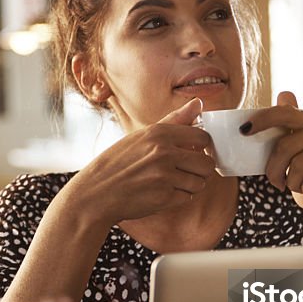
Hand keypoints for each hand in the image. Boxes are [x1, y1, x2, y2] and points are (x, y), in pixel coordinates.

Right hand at [65, 98, 215, 224]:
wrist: (96, 193)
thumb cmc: (117, 163)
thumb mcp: (142, 136)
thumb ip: (174, 120)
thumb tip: (199, 103)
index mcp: (159, 133)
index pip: (204, 138)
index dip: (203, 148)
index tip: (195, 153)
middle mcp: (164, 152)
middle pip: (207, 164)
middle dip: (199, 170)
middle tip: (184, 172)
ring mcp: (165, 176)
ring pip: (200, 183)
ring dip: (188, 186)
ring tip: (168, 183)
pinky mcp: (164, 197)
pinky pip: (187, 198)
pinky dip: (177, 198)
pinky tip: (160, 193)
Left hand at [242, 92, 302, 241]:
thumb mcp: (295, 159)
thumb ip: (289, 133)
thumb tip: (285, 92)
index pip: (289, 113)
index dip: (265, 119)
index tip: (244, 130)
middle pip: (289, 144)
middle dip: (275, 168)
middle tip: (275, 182)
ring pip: (301, 162)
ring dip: (291, 181)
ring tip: (296, 186)